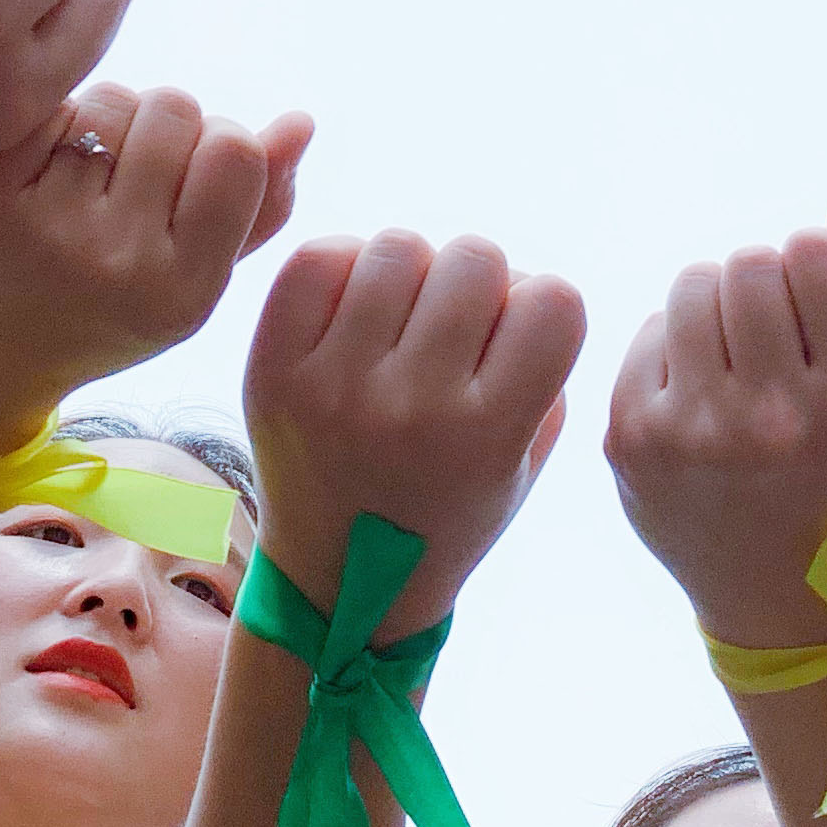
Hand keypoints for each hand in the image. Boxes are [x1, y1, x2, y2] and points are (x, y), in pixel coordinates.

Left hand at [0, 84, 313, 454]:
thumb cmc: (101, 313)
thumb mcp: (192, 284)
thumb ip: (259, 209)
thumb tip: (298, 122)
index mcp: (181, 290)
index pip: (234, 151)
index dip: (219, 143)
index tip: (190, 174)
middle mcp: (115, 262)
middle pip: (175, 109)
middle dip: (161, 126)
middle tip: (131, 175)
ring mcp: (42, 226)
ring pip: (111, 99)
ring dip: (107, 118)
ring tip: (88, 170)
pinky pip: (50, 105)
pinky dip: (54, 120)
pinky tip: (42, 163)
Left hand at [241, 232, 587, 634]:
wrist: (340, 580)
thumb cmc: (448, 505)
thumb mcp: (523, 458)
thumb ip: (542, 364)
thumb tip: (507, 274)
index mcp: (487, 437)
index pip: (554, 301)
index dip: (543, 308)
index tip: (517, 341)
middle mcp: (412, 409)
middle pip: (475, 257)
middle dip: (477, 283)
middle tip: (453, 331)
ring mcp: (335, 387)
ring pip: (399, 246)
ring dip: (411, 273)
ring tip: (400, 323)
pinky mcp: (272, 371)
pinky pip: (320, 258)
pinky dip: (345, 268)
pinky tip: (353, 311)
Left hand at [604, 199, 826, 644]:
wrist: (771, 576)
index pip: (814, 251)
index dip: (815, 269)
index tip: (818, 313)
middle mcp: (778, 418)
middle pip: (748, 262)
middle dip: (761, 286)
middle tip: (771, 338)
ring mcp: (699, 431)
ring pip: (693, 283)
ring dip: (715, 305)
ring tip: (734, 357)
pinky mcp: (634, 436)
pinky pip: (650, 328)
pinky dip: (674, 346)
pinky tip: (698, 393)